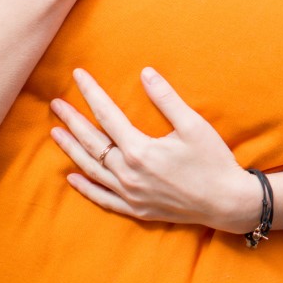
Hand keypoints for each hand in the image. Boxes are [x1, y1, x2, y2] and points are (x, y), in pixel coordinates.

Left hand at [49, 67, 259, 232]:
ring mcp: (130, 194)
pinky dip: (85, 187)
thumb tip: (145, 73)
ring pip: (91, 169)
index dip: (91, 93)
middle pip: (92, 142)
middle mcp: (128, 174)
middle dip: (72, 120)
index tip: (78, 75)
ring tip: (56, 133)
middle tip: (56, 104)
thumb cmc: (213, 161)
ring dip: (71, 150)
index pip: (107, 115)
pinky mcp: (136, 209)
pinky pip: (102, 198)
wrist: (226, 202)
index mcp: (140, 151)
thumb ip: (166, 99)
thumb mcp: (193, 125)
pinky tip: (72, 177)